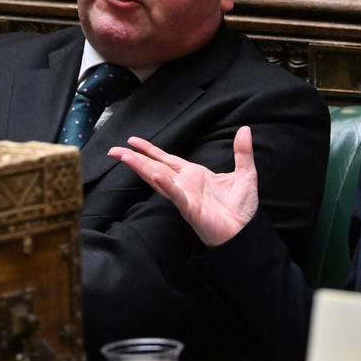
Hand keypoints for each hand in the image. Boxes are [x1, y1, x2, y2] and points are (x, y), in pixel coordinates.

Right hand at [108, 125, 259, 246]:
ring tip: (126, 157)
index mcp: (195, 175)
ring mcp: (185, 196)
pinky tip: (156, 176)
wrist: (246, 230)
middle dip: (135, 158)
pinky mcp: (190, 208)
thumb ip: (242, 151)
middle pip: (155, 167)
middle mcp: (185, 184)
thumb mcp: (245, 173)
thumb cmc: (242, 207)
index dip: (150, 150)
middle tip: (114, 149)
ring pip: (159, 179)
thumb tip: (245, 129)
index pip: (167, 159)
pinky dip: (166, 185)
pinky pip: (176, 195)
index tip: (132, 141)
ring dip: (142, 168)